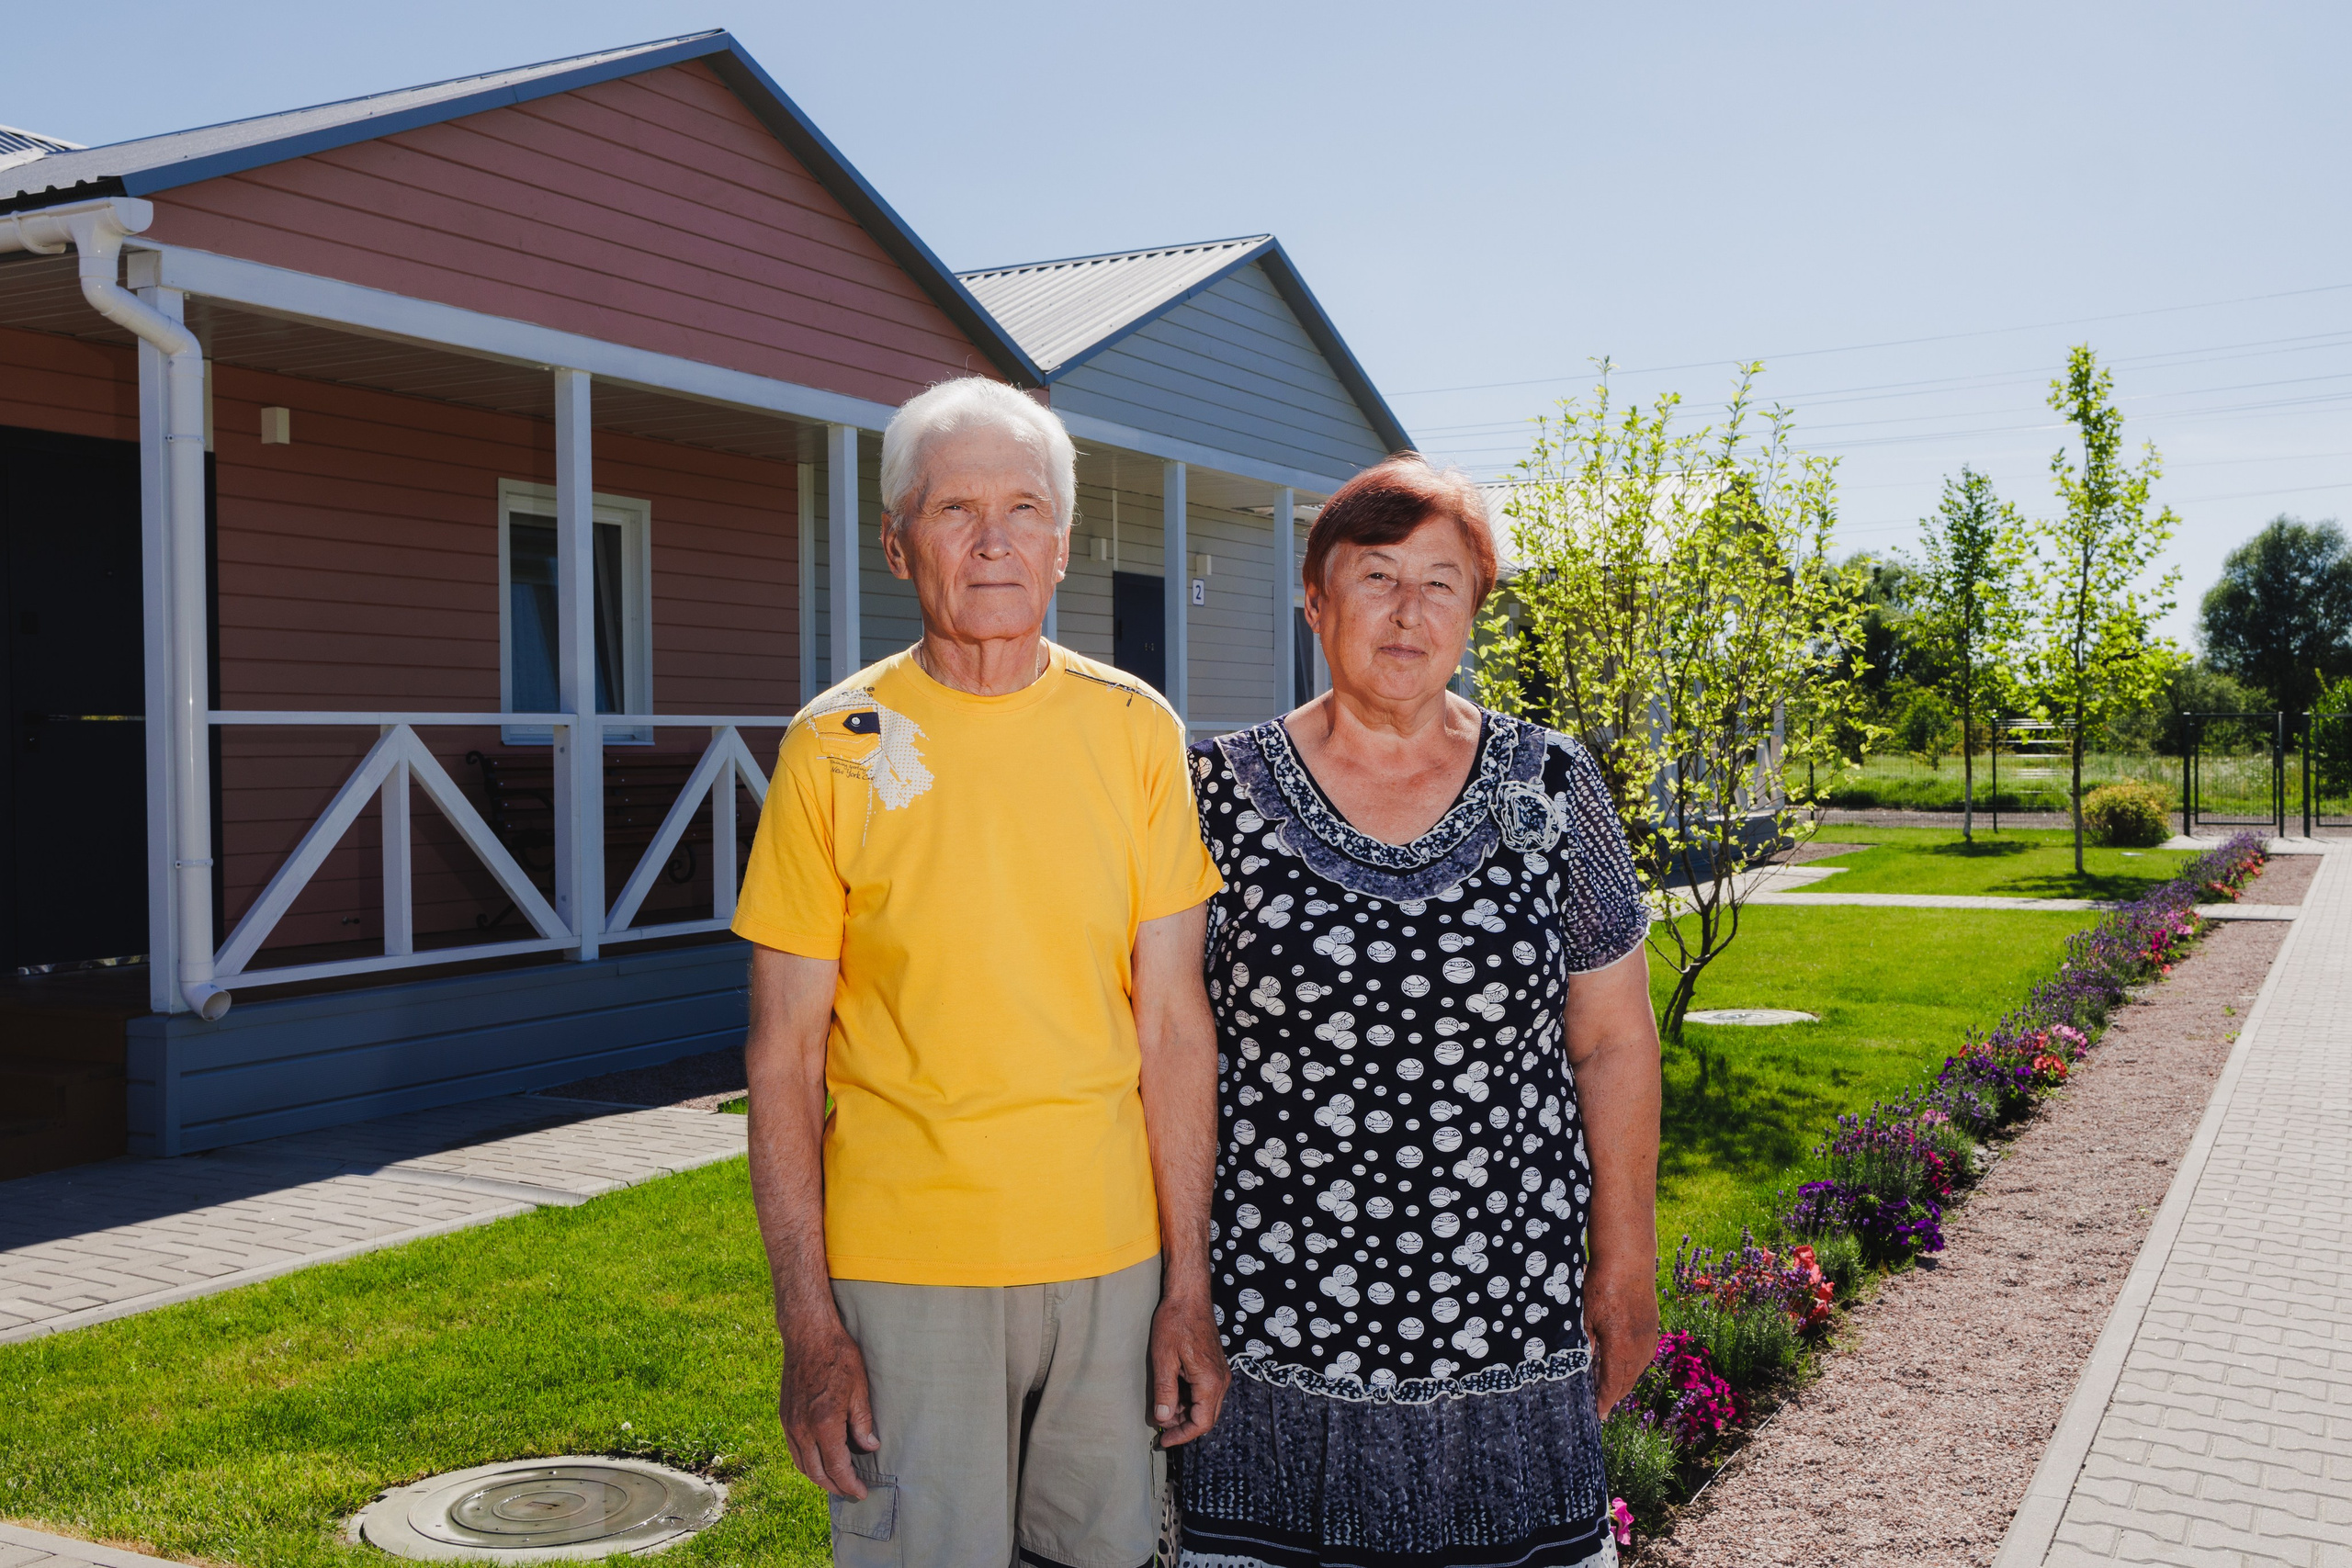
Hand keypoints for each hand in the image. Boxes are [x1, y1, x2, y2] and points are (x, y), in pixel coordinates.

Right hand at [779, 1312, 878, 1497]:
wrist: (807, 1334)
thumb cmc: (838, 1356)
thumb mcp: (859, 1388)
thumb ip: (863, 1422)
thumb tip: (870, 1447)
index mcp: (824, 1423)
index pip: (837, 1467)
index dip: (850, 1484)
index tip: (862, 1492)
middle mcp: (802, 1428)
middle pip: (817, 1473)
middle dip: (835, 1487)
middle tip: (852, 1491)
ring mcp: (789, 1424)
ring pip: (802, 1465)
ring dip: (819, 1478)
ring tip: (837, 1481)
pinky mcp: (783, 1417)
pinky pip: (794, 1451)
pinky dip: (807, 1463)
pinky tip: (820, 1461)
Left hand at [1148, 1289, 1229, 1445]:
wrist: (1189, 1296)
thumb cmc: (1175, 1323)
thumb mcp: (1164, 1359)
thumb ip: (1165, 1392)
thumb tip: (1164, 1419)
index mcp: (1210, 1381)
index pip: (1201, 1423)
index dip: (1182, 1436)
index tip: (1163, 1440)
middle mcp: (1220, 1380)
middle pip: (1207, 1417)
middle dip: (1184, 1426)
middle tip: (1161, 1427)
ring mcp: (1220, 1373)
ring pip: (1206, 1406)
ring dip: (1186, 1412)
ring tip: (1163, 1408)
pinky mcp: (1215, 1366)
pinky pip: (1206, 1392)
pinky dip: (1190, 1399)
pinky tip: (1172, 1393)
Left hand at [1585, 1262, 1660, 1417]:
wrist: (1628, 1258)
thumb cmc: (1602, 1284)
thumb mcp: (1585, 1316)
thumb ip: (1585, 1344)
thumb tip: (1583, 1365)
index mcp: (1620, 1348)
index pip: (1612, 1384)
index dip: (1604, 1401)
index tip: (1598, 1415)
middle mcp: (1638, 1347)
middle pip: (1627, 1381)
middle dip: (1614, 1395)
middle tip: (1602, 1405)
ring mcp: (1648, 1336)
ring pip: (1637, 1369)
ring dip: (1625, 1381)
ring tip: (1612, 1389)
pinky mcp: (1652, 1325)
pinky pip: (1645, 1355)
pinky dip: (1634, 1366)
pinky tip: (1626, 1365)